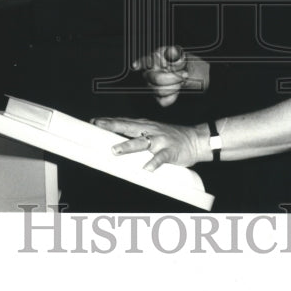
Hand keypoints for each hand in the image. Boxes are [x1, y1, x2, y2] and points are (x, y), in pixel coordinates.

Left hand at [93, 117, 207, 170]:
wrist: (196, 139)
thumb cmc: (171, 137)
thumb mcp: (153, 131)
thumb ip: (138, 134)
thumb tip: (118, 139)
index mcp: (146, 126)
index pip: (124, 122)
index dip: (110, 121)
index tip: (94, 121)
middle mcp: (151, 131)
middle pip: (128, 127)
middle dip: (112, 126)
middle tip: (98, 125)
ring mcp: (160, 141)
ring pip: (142, 142)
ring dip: (128, 146)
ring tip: (115, 150)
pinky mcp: (170, 151)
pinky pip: (161, 158)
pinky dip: (153, 163)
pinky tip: (146, 169)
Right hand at [132, 46, 208, 106]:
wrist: (186, 73)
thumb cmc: (180, 62)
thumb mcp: (180, 55)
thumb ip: (176, 54)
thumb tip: (171, 53)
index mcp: (153, 60)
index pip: (143, 61)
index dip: (139, 64)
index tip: (136, 66)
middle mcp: (149, 73)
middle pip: (156, 79)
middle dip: (173, 78)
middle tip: (183, 74)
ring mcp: (151, 86)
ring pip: (159, 91)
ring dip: (175, 86)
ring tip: (181, 80)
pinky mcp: (157, 97)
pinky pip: (164, 101)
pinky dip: (173, 96)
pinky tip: (176, 88)